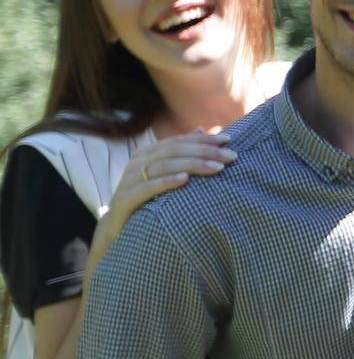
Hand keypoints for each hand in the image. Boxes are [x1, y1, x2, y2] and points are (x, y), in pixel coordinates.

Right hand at [96, 132, 234, 256]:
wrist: (116, 229)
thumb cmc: (146, 200)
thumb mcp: (164, 175)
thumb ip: (181, 154)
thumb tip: (201, 129)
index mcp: (146, 154)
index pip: (178, 141)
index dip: (203, 139)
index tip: (228, 139)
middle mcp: (136, 163)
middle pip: (173, 151)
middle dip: (205, 151)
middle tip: (231, 156)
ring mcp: (128, 181)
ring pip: (162, 166)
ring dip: (192, 165)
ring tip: (217, 168)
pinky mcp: (124, 200)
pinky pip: (146, 188)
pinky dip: (166, 182)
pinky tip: (185, 180)